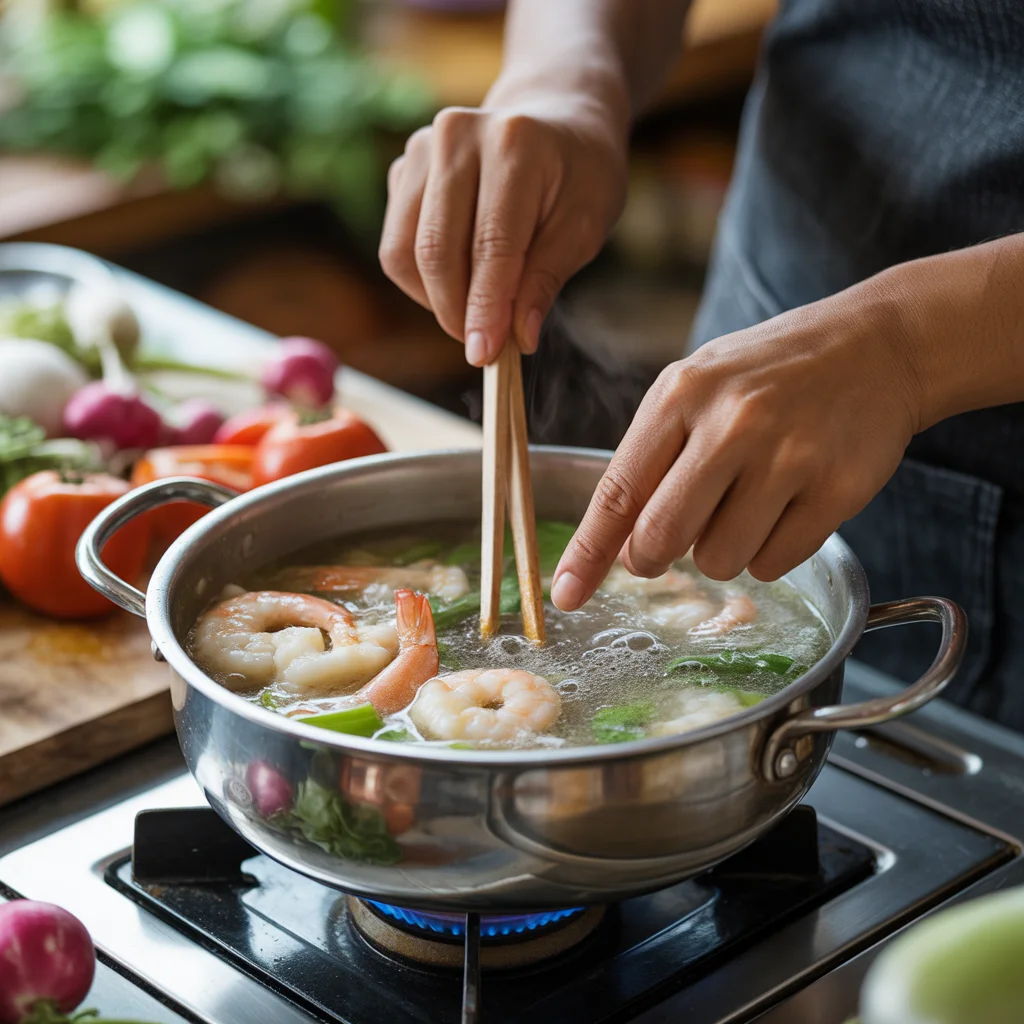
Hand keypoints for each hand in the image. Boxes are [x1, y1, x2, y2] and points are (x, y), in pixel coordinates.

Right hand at [379, 89, 627, 365]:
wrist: (555, 115)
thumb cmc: (579, 173)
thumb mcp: (585, 224)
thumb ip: (547, 278)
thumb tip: (517, 337)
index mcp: (514, 144)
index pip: (490, 244)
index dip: (485, 308)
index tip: (485, 355)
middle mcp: (457, 136)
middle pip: (435, 251)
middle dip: (456, 312)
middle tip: (482, 346)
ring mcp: (421, 149)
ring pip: (404, 253)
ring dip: (436, 299)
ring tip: (476, 310)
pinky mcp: (402, 170)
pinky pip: (396, 246)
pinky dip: (424, 280)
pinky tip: (462, 278)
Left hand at [550, 280, 925, 608]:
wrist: (877, 345)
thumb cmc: (768, 374)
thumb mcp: (695, 389)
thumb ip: (651, 458)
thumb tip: (616, 546)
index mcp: (681, 395)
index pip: (618, 492)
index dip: (588, 553)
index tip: (565, 595)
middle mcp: (733, 424)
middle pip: (661, 539)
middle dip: (654, 557)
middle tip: (669, 542)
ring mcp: (789, 457)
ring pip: (720, 562)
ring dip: (722, 551)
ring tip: (747, 499)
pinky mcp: (838, 489)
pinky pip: (775, 564)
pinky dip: (770, 551)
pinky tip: (787, 503)